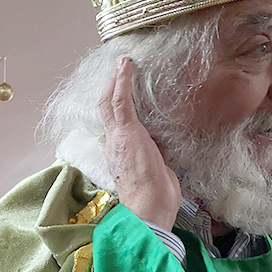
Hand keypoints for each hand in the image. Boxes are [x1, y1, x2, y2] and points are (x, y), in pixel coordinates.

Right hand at [99, 56, 181, 229]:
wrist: (149, 208)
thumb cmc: (155, 198)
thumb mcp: (158, 172)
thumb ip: (158, 158)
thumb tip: (165, 153)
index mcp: (121, 155)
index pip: (115, 126)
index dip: (117, 107)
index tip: (123, 93)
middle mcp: (114, 144)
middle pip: (106, 110)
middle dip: (111, 88)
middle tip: (118, 70)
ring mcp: (118, 137)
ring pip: (109, 102)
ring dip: (116, 80)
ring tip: (122, 63)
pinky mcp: (126, 132)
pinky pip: (119, 101)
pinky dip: (121, 81)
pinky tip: (125, 65)